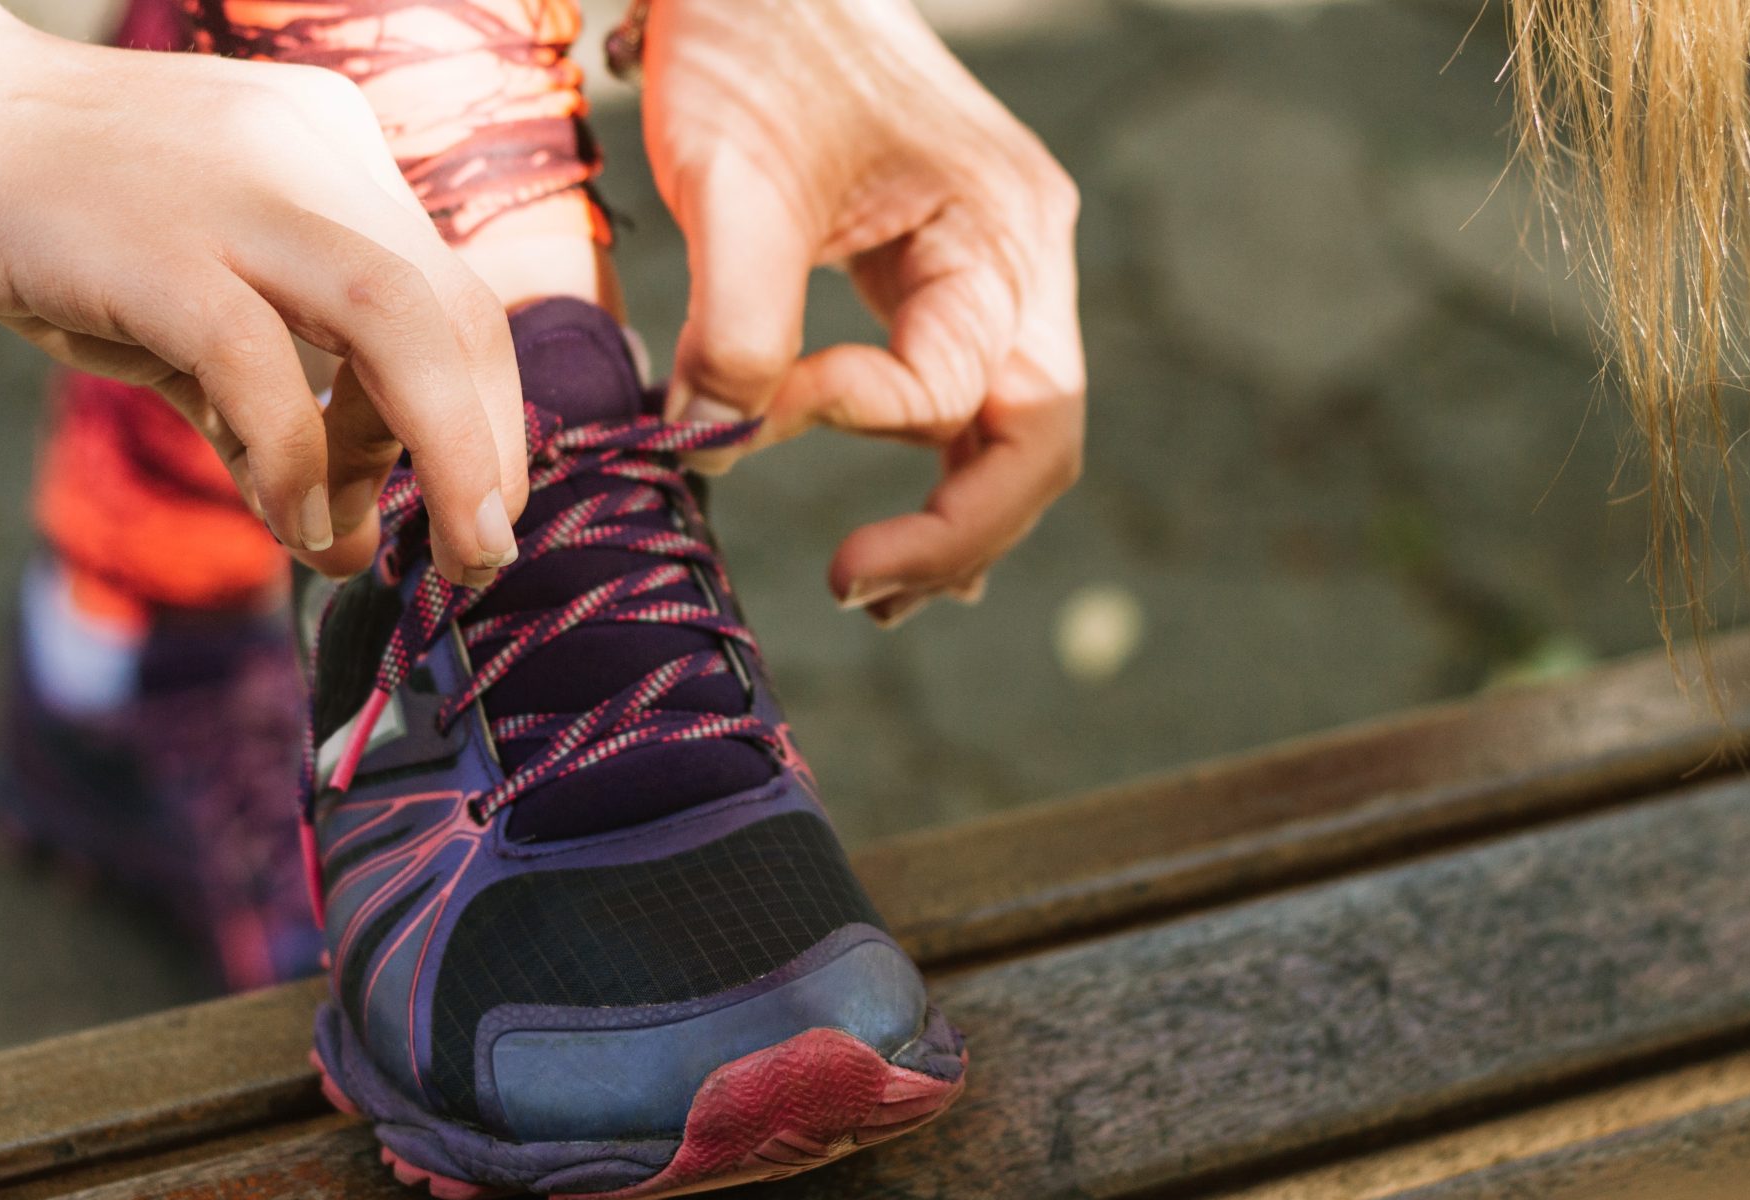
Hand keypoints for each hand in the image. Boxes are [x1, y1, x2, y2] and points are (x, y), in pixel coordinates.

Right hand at [0, 0, 524, 582]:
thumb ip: (260, 401)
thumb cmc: (29, 216)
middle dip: (488, 453)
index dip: (487, 417)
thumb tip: (337, 530)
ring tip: (446, 555)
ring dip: (446, 457)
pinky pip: (258, 362)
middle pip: (455, 314)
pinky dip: (296, 459)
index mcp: (328, 152)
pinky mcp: (144, 239)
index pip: (455, 297)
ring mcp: (228, 190)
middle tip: (481, 557)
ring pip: (397, 327)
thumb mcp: (176, 302)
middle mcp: (304, 154)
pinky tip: (293, 523)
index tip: (477, 508)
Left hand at [640, 0, 1086, 624]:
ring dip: (952, 518)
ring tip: (872, 591)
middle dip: (956, 531)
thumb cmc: (751, 33)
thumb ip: (735, 320)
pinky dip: (932, 464)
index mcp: (1007, 232)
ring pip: (1007, 427)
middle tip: (857, 593)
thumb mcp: (734, 178)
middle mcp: (1022, 255)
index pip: (961, 392)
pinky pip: (962, 390)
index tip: (745, 414)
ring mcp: (991, 262)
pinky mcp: (939, 264)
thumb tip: (715, 449)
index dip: (858, 424)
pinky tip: (895, 535)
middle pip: (1034, 437)